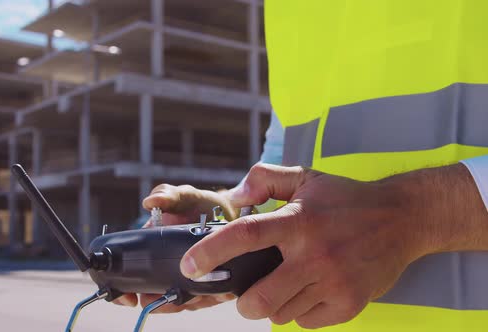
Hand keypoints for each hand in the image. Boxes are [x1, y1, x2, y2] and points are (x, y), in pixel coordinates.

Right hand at [112, 183, 236, 310]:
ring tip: (193, 297)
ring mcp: (185, 277)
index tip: (128, 296)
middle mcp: (165, 266)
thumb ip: (166, 195)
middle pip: (151, 295)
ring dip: (183, 303)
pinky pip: (202, 299)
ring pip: (177, 301)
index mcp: (152, 248)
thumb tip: (150, 202)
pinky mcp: (207, 284)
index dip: (124, 289)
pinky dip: (207, 298)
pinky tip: (216, 293)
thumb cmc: (200, 203)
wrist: (230, 211)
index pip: (129, 273)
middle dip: (157, 301)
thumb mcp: (183, 196)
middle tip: (167, 299)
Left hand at [179, 163, 435, 327]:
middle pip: (258, 297)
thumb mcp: (305, 178)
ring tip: (287, 284)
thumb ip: (265, 179)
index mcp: (299, 220)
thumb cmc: (346, 199)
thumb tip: (234, 197)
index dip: (210, 252)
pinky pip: (305, 321)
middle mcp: (315, 253)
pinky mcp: (349, 304)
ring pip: (280, 313)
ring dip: (273, 305)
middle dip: (242, 302)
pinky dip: (299, 311)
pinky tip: (311, 291)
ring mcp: (334, 282)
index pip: (245, 236)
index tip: (188, 266)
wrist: (403, 219)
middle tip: (245, 295)